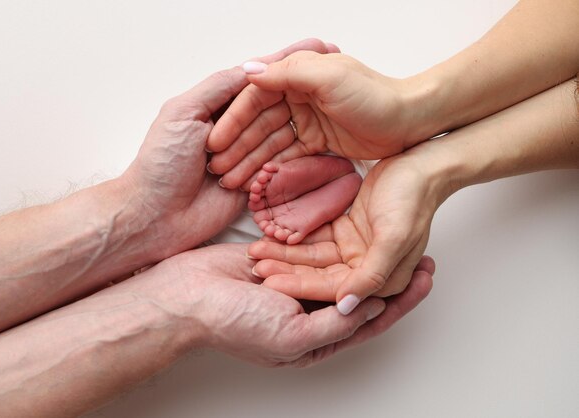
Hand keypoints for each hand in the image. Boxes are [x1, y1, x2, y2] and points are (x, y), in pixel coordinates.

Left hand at [118, 39, 340, 260]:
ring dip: (299, 120)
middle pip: (274, 103)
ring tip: (334, 102)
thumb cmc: (160, 164)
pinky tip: (324, 138)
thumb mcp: (183, 113)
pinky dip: (295, 154)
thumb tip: (253, 67)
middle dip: (304, 87)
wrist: (156, 217)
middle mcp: (233, 126)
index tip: (316, 47)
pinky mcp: (254, 181)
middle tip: (336, 67)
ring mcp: (246, 154)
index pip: (257, 78)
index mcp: (215, 105)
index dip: (285, 62)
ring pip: (280, 132)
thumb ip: (217, 87)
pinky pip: (280, 165)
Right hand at [136, 243, 433, 366]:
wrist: (187, 295)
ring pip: (343, 268)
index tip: (425, 277)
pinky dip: (335, 241)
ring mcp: (296, 285)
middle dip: (392, 275)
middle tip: (422, 252)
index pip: (371, 319)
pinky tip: (354, 226)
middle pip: (363, 292)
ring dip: (368, 254)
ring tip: (392, 234)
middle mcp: (310, 312)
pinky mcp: (282, 262)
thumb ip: (336, 324)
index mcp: (316, 337)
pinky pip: (315, 251)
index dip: (401, 301)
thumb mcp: (293, 337)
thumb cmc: (232, 323)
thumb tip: (374, 308)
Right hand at [206, 52, 423, 188]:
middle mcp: (299, 97)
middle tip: (217, 170)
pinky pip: (288, 156)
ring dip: (249, 161)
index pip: (254, 99)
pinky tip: (256, 182)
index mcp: (298, 76)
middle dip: (236, 147)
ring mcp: (308, 121)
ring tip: (230, 181)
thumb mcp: (329, 78)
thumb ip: (287, 73)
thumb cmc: (374, 95)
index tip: (215, 143)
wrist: (409, 120)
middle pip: (258, 123)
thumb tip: (247, 71)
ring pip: (270, 142)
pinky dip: (272, 168)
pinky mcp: (319, 142)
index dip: (233, 121)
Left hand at [248, 147, 447, 312]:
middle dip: (287, 271)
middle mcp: (366, 269)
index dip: (300, 286)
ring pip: (314, 257)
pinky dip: (296, 237)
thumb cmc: (413, 198)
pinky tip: (273, 235)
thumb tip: (347, 307)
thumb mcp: (395, 238)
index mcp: (383, 280)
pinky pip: (316, 237)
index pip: (333, 289)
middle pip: (319, 275)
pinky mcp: (347, 231)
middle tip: (256, 266)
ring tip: (257, 250)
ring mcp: (355, 250)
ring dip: (287, 254)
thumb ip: (372, 275)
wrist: (421, 164)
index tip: (270, 282)